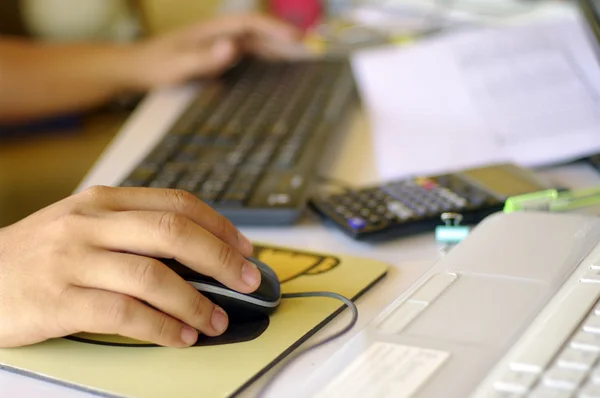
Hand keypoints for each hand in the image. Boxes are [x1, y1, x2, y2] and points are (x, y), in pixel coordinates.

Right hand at [0, 186, 258, 347]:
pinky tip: (180, 336)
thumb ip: (137, 232)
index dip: (219, 225)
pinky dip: (161, 327)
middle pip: (172, 232)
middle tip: (247, 281)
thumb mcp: (88, 226)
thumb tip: (201, 254)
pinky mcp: (58, 299)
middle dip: (220, 258)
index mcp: (105, 202)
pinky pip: (124, 314)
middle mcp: (91, 224)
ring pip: (152, 275)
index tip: (245, 248)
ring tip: (217, 319)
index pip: (177, 203)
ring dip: (196, 301)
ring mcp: (73, 260)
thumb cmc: (43, 254)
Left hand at [128, 13, 304, 88]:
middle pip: (258, 31)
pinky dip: (264, 56)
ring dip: (277, 47)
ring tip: (300, 56)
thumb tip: (233, 47)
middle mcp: (219, 33)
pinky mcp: (216, 54)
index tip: (297, 39)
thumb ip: (205, 57)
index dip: (275, 29)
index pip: (251, 23)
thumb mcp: (178, 64)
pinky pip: (247, 52)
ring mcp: (218, 42)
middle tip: (310, 47)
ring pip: (255, 41)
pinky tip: (273, 66)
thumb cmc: (155, 66)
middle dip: (284, 37)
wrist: (136, 68)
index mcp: (213, 30)